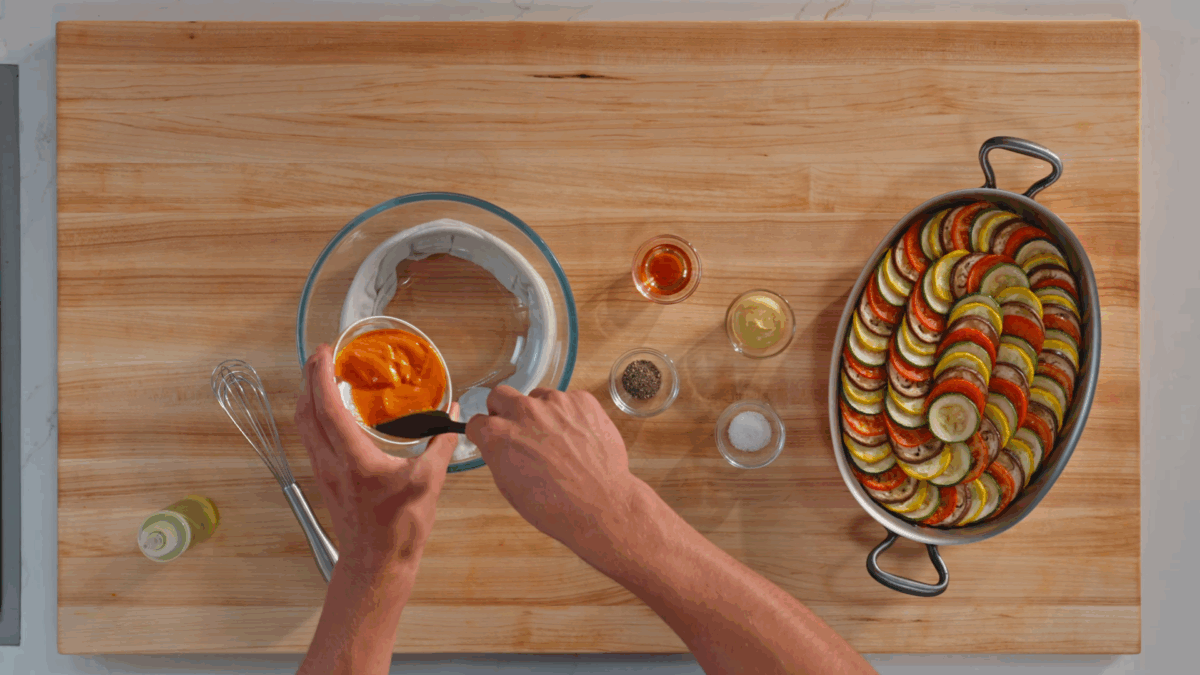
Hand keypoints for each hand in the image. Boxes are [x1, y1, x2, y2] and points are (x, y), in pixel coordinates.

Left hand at [295, 344, 457, 579]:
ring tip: (323, 374)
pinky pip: (311, 437)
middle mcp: (331, 463)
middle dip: (309, 377)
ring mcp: (324, 471)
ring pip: (304, 425)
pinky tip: (331, 410)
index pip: (328, 408)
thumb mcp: (429, 481)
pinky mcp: (326, 479)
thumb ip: (442, 444)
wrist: (378, 564)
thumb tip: (453, 412)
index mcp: (354, 460)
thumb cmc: (400, 528)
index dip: (322, 376)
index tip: (325, 351)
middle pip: (306, 411)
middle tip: (322, 353)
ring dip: (308, 395)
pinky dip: (314, 415)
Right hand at [465, 386, 642, 556]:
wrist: (599, 504)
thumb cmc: (554, 505)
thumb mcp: (510, 487)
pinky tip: (578, 438)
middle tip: (518, 429)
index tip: (492, 437)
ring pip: (538, 396)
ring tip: (558, 439)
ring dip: (541, 412)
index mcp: (498, 435)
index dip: (484, 432)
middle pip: (500, 395)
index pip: (477, 422)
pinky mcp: (582, 400)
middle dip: (504, 410)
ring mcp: (554, 402)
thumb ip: (499, 456)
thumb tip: (499, 445)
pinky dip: (570, 414)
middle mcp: (523, 411)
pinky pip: (568, 400)